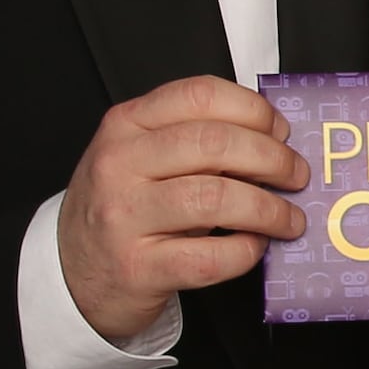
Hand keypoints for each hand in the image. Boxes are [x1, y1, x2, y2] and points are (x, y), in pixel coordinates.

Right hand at [54, 76, 308, 345]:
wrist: (72, 273)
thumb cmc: (124, 208)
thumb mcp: (144, 158)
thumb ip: (196, 139)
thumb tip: (277, 141)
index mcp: (127, 124)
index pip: (200, 95)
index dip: (254, 111)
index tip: (281, 132)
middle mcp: (120, 164)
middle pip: (215, 144)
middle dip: (272, 159)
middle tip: (296, 177)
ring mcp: (124, 217)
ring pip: (215, 199)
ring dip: (269, 209)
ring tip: (288, 218)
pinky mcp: (138, 268)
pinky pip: (210, 256)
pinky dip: (246, 251)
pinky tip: (254, 246)